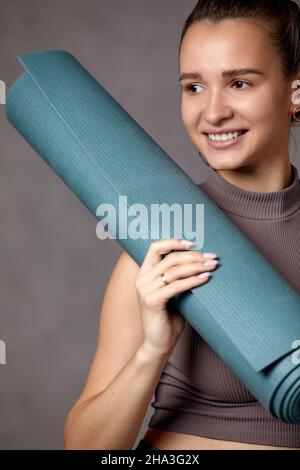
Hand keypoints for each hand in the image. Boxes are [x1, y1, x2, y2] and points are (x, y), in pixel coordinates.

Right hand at [135, 238, 217, 354]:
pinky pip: (176, 286)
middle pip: (169, 258)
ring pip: (174, 271)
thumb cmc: (169, 318)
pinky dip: (192, 281)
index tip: (193, 243)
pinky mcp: (152, 301)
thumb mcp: (172, 293)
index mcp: (144, 273)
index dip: (173, 242)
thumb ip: (178, 277)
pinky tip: (206, 278)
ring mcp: (145, 290)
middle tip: (212, 257)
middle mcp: (141, 279)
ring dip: (196, 266)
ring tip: (212, 266)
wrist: (158, 344)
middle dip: (193, 256)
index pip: (155, 248)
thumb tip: (201, 260)